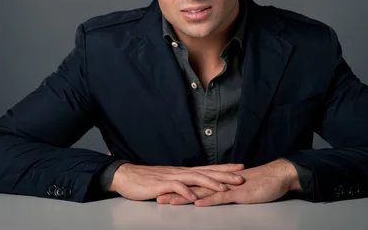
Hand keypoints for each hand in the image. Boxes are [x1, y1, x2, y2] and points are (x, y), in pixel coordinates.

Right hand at [109, 163, 245, 201]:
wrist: (126, 176)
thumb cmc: (147, 180)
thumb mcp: (169, 181)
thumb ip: (183, 184)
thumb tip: (197, 189)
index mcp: (184, 172)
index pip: (208, 168)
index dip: (225, 168)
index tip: (240, 168)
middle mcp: (180, 172)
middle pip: (207, 172)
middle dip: (225, 175)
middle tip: (241, 177)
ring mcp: (171, 177)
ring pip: (195, 178)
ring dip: (210, 183)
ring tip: (224, 189)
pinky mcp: (161, 185)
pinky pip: (176, 188)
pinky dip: (186, 192)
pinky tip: (194, 198)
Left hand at [156, 159, 299, 205]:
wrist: (278, 175)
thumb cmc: (261, 183)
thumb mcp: (238, 190)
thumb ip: (226, 192)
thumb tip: (215, 196)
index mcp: (219, 182)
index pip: (194, 185)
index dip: (178, 189)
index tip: (163, 193)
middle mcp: (220, 182)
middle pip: (192, 187)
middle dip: (174, 193)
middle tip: (157, 197)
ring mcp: (228, 187)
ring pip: (201, 192)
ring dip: (184, 197)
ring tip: (168, 202)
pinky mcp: (238, 193)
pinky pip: (220, 197)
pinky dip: (208, 200)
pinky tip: (197, 203)